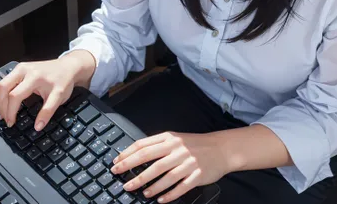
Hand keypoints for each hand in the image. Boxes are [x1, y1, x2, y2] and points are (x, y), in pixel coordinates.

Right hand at [0, 50, 95, 130]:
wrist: (69, 66)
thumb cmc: (64, 80)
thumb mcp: (59, 97)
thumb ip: (48, 111)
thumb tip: (38, 127)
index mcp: (35, 77)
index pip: (15, 95)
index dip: (11, 111)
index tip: (12, 123)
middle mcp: (25, 69)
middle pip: (4, 87)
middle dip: (1, 105)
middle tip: (5, 119)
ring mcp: (21, 67)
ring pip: (2, 83)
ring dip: (0, 99)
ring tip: (4, 113)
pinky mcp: (20, 68)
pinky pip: (6, 80)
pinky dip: (4, 93)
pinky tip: (6, 102)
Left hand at [110, 131, 228, 202]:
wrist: (220, 148)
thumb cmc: (195, 144)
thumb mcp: (176, 138)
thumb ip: (158, 145)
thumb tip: (136, 155)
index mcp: (170, 139)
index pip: (144, 145)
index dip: (128, 154)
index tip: (116, 162)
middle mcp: (177, 149)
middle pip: (151, 161)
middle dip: (134, 171)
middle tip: (122, 181)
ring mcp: (187, 162)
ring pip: (165, 176)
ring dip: (151, 186)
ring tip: (141, 192)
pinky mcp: (197, 175)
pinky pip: (181, 187)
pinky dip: (169, 194)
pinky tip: (160, 200)